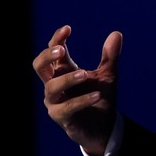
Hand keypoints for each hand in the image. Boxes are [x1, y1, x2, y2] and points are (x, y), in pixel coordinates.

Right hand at [32, 25, 122, 155]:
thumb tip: (116, 33)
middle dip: (47, 56)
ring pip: (52, 87)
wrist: (104, 127)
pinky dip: (82, 100)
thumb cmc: (99, 97)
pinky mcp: (62, 118)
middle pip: (39, 66)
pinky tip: (97, 94)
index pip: (53, 52)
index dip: (57, 39)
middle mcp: (55, 84)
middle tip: (62, 50)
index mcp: (63, 71)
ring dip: (67, 79)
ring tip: (85, 73)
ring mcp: (56, 102)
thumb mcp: (107, 75)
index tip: (68, 28)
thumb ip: (110, 56)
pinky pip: (67, 108)